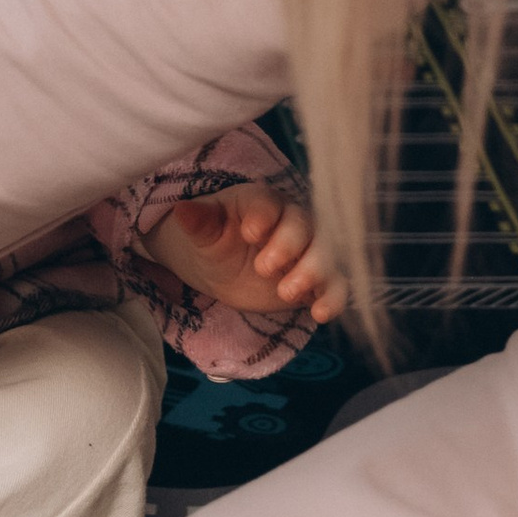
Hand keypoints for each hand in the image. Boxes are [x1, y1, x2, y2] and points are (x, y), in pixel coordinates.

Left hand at [144, 182, 345, 321]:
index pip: (268, 204)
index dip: (263, 216)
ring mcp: (308, 250)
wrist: (223, 268)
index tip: (250, 233)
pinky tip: (319, 313)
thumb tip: (182, 209)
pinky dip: (332, 299)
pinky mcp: (317, 280)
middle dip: (288, 246)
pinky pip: (335, 286)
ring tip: (287, 292)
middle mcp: (292, 221)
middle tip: (264, 268)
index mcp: (262, 203)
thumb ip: (199, 222)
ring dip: (313, 272)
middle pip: (304, 227)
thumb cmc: (214, 240)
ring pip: (325, 255)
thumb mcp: (203, 234)